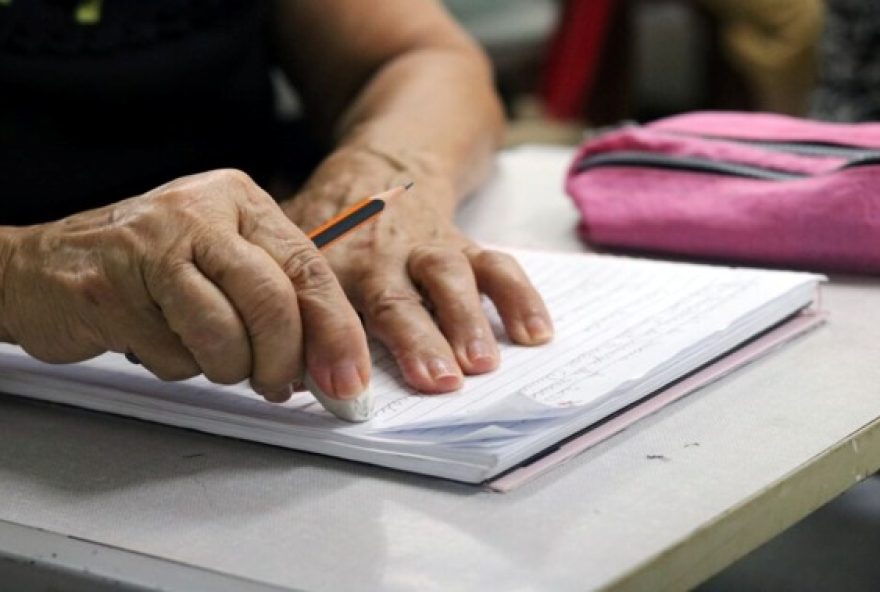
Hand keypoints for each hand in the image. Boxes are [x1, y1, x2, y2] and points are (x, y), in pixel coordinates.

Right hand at [1, 169, 369, 401]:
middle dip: (283, 361)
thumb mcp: (227, 263)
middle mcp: (200, 212)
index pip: (310, 268)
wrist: (44, 267)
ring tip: (204, 351)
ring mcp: (150, 245)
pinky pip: (173, 356)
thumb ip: (281, 300)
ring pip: (224, 337)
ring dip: (224, 368)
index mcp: (240, 200)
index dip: (337, 332)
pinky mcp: (111, 288)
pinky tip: (155, 337)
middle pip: (273, 302)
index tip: (349, 380)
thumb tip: (333, 363)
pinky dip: (176, 366)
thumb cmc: (150, 269)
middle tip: (277, 386)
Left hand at [282, 152, 552, 393]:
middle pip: (397, 299)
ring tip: (484, 362)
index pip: (329, 307)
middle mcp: (379, 256)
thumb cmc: (331, 226)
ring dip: (468, 320)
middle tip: (437, 382)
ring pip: (450, 278)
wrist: (378, 169)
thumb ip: (286, 303)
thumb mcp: (293, 249)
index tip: (344, 387)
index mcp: (330, 262)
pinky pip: (496, 266)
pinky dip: (520, 297)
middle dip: (418, 341)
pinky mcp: (463, 245)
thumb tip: (277, 374)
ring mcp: (426, 248)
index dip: (334, 345)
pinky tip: (537, 333)